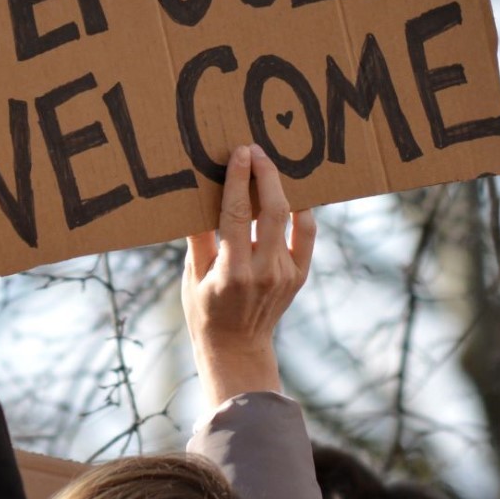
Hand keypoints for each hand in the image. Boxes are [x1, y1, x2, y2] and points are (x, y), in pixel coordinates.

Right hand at [183, 144, 315, 410]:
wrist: (237, 348)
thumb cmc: (205, 310)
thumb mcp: (192, 276)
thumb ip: (199, 237)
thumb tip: (198, 193)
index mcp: (232, 271)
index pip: (239, 214)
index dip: (240, 179)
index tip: (240, 152)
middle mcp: (264, 271)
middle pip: (273, 210)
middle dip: (265, 174)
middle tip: (255, 150)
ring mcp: (286, 274)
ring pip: (294, 218)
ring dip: (282, 188)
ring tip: (270, 166)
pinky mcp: (300, 275)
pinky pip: (308, 233)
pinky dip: (302, 210)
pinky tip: (292, 192)